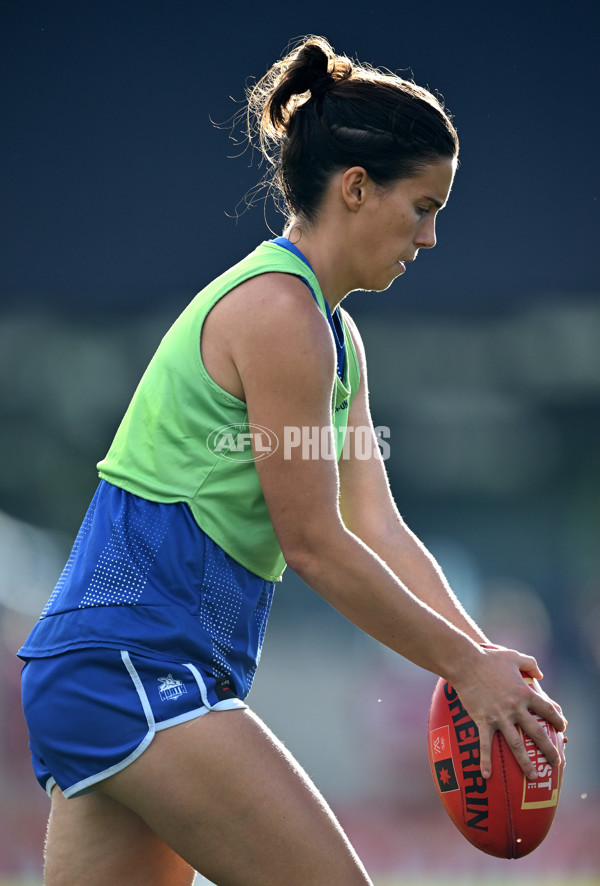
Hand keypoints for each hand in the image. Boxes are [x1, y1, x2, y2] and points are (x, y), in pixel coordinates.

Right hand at [453, 645, 566, 780]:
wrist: (466, 662)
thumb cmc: (490, 658)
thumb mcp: (514, 657)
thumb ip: (531, 664)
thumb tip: (541, 675)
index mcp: (525, 693)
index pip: (548, 710)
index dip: (557, 720)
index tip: (562, 728)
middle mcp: (516, 708)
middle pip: (537, 733)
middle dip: (549, 750)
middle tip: (555, 763)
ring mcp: (499, 717)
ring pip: (517, 745)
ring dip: (526, 763)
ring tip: (533, 776)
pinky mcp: (483, 721)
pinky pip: (485, 745)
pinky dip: (486, 761)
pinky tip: (487, 776)